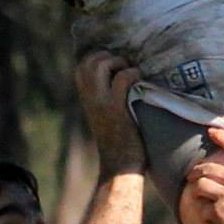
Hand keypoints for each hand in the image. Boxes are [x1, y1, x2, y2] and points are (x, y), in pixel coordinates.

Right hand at [73, 51, 145, 176]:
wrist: (119, 167)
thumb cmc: (118, 143)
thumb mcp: (105, 116)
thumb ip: (105, 97)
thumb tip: (120, 77)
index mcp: (85, 98)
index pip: (82, 65)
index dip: (98, 58)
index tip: (115, 65)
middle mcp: (89, 97)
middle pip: (88, 60)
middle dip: (108, 56)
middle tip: (124, 68)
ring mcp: (101, 102)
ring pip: (100, 64)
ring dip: (119, 62)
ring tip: (131, 73)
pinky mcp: (116, 108)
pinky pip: (123, 78)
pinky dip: (133, 74)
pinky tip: (141, 81)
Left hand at [185, 127, 223, 223]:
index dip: (223, 137)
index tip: (211, 132)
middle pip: (211, 167)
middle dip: (199, 169)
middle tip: (193, 172)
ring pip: (202, 184)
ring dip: (198, 187)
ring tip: (196, 191)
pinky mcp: (218, 211)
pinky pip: (203, 206)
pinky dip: (203, 209)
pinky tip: (205, 213)